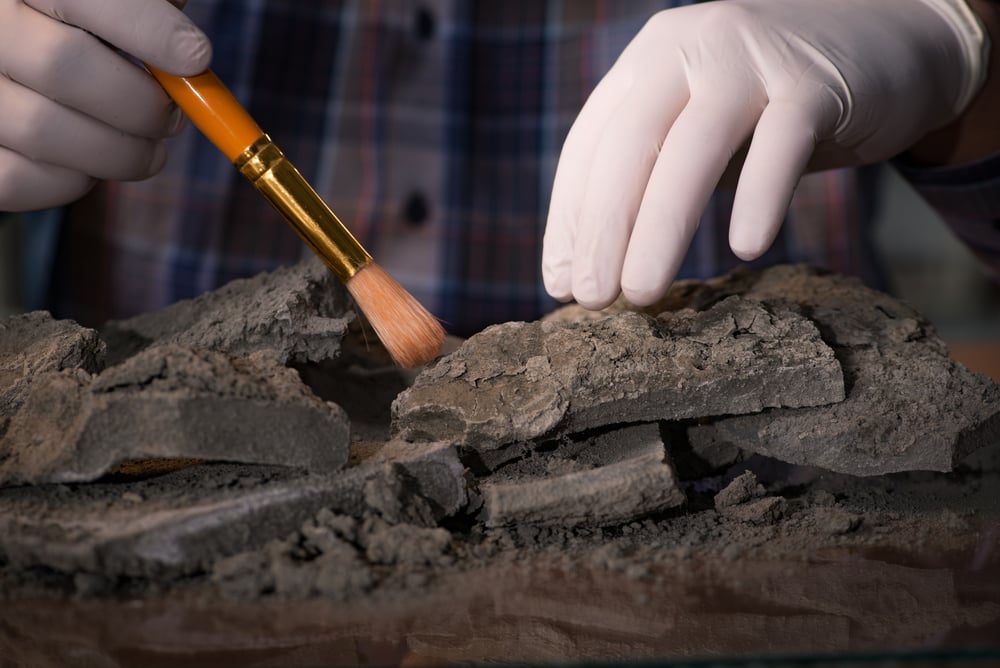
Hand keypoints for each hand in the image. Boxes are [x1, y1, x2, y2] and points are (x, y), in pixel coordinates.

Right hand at [0, 0, 210, 211]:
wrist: (16, 66)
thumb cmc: (75, 31)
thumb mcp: (109, 5)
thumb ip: (148, 7)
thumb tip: (191, 51)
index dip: (145, 28)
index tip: (196, 57)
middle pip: (62, 65)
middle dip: (141, 104)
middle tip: (174, 118)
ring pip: (45, 130)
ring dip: (121, 152)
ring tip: (150, 149)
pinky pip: (22, 179)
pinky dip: (76, 181)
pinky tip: (97, 164)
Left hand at [542, 0, 988, 308]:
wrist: (888, 41)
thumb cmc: (775, 104)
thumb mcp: (701, 127)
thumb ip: (655, 174)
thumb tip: (591, 268)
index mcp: (648, 61)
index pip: (589, 145)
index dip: (569, 218)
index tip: (560, 282)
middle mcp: (689, 49)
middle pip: (630, 146)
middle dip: (603, 229)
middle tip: (591, 299)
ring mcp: (751, 58)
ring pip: (693, 148)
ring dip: (661, 228)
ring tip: (642, 294)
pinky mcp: (815, 81)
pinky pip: (781, 144)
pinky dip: (758, 196)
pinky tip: (744, 249)